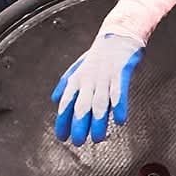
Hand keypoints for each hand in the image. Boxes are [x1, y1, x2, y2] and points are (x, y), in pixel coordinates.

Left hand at [49, 0, 175, 148]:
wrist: (120, 32)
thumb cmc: (100, 52)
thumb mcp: (79, 66)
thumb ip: (66, 83)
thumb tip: (54, 100)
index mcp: (78, 78)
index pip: (66, 102)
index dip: (62, 120)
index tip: (60, 137)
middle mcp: (89, 78)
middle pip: (81, 105)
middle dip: (78, 125)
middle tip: (77, 143)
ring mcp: (105, 75)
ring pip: (100, 102)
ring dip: (98, 122)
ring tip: (98, 138)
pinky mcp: (121, 71)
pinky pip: (119, 91)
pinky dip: (120, 105)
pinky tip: (121, 120)